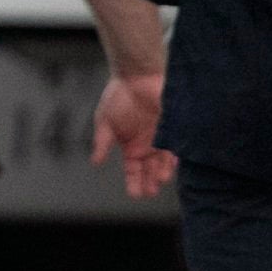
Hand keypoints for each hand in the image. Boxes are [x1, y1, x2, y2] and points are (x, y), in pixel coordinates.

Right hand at [92, 73, 174, 199]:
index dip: (134, 183)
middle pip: (150, 170)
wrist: (138, 76)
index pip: (132, 171)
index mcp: (130, 146)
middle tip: (150, 192)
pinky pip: (177, 147)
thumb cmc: (118, 96)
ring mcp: (161, 138)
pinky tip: (173, 166)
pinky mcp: (173, 129)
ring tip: (161, 180)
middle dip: (150, 182)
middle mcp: (147, 146)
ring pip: (164, 162)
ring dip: (162, 172)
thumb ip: (102, 142)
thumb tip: (95, 162)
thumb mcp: (105, 121)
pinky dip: (176, 157)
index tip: (135, 194)